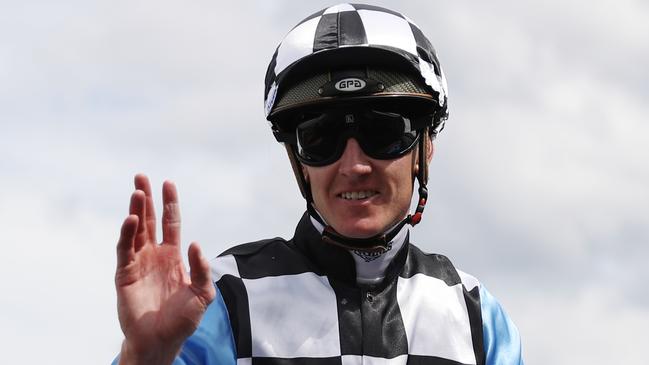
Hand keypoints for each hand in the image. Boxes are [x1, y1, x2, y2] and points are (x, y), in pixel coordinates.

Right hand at [115, 174, 215, 363]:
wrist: (161, 341)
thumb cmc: (182, 320)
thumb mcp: (202, 294)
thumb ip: (202, 269)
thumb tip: (195, 243)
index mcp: (173, 256)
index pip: (171, 223)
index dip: (170, 203)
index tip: (167, 182)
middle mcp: (154, 255)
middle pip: (150, 220)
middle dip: (146, 198)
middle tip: (141, 177)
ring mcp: (138, 263)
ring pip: (135, 230)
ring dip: (136, 210)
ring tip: (137, 191)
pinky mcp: (124, 273)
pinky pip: (124, 249)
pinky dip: (126, 233)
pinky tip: (132, 219)